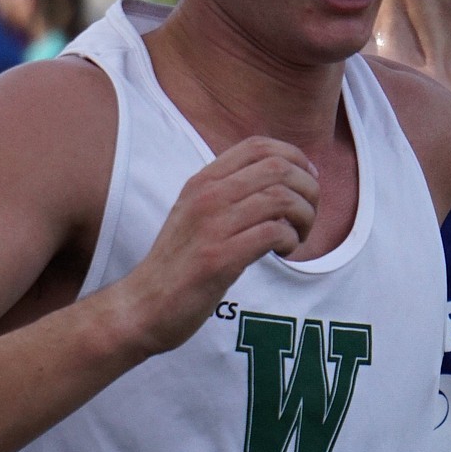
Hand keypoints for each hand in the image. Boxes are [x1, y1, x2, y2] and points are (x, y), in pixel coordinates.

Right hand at [121, 136, 318, 354]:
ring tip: (298, 237)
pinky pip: (273, 232)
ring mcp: (211, 225)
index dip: (294, 157)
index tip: (306, 182)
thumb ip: (227, 196)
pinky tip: (283, 252)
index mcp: (202, 181)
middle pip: (278, 168)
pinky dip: (290, 240)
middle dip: (308, 189)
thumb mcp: (196, 215)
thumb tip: (279, 184)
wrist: (142, 306)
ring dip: (304, 217)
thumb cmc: (177, 265)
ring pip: (281, 198)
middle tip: (308, 216)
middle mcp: (206, 195)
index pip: (258, 145)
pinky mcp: (219, 257)